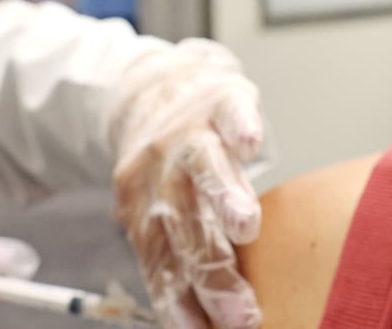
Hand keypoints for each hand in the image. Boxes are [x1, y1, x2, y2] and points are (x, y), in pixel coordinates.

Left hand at [110, 39, 265, 327]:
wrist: (156, 86)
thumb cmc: (165, 161)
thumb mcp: (157, 208)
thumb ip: (178, 254)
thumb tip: (198, 318)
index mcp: (141, 204)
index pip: (159, 260)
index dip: (179, 298)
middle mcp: (161, 172)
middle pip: (184, 226)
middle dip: (213, 271)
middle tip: (240, 309)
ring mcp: (190, 135)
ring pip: (205, 168)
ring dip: (223, 197)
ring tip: (245, 226)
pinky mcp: (219, 101)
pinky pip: (228, 112)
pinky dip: (238, 126)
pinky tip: (250, 144)